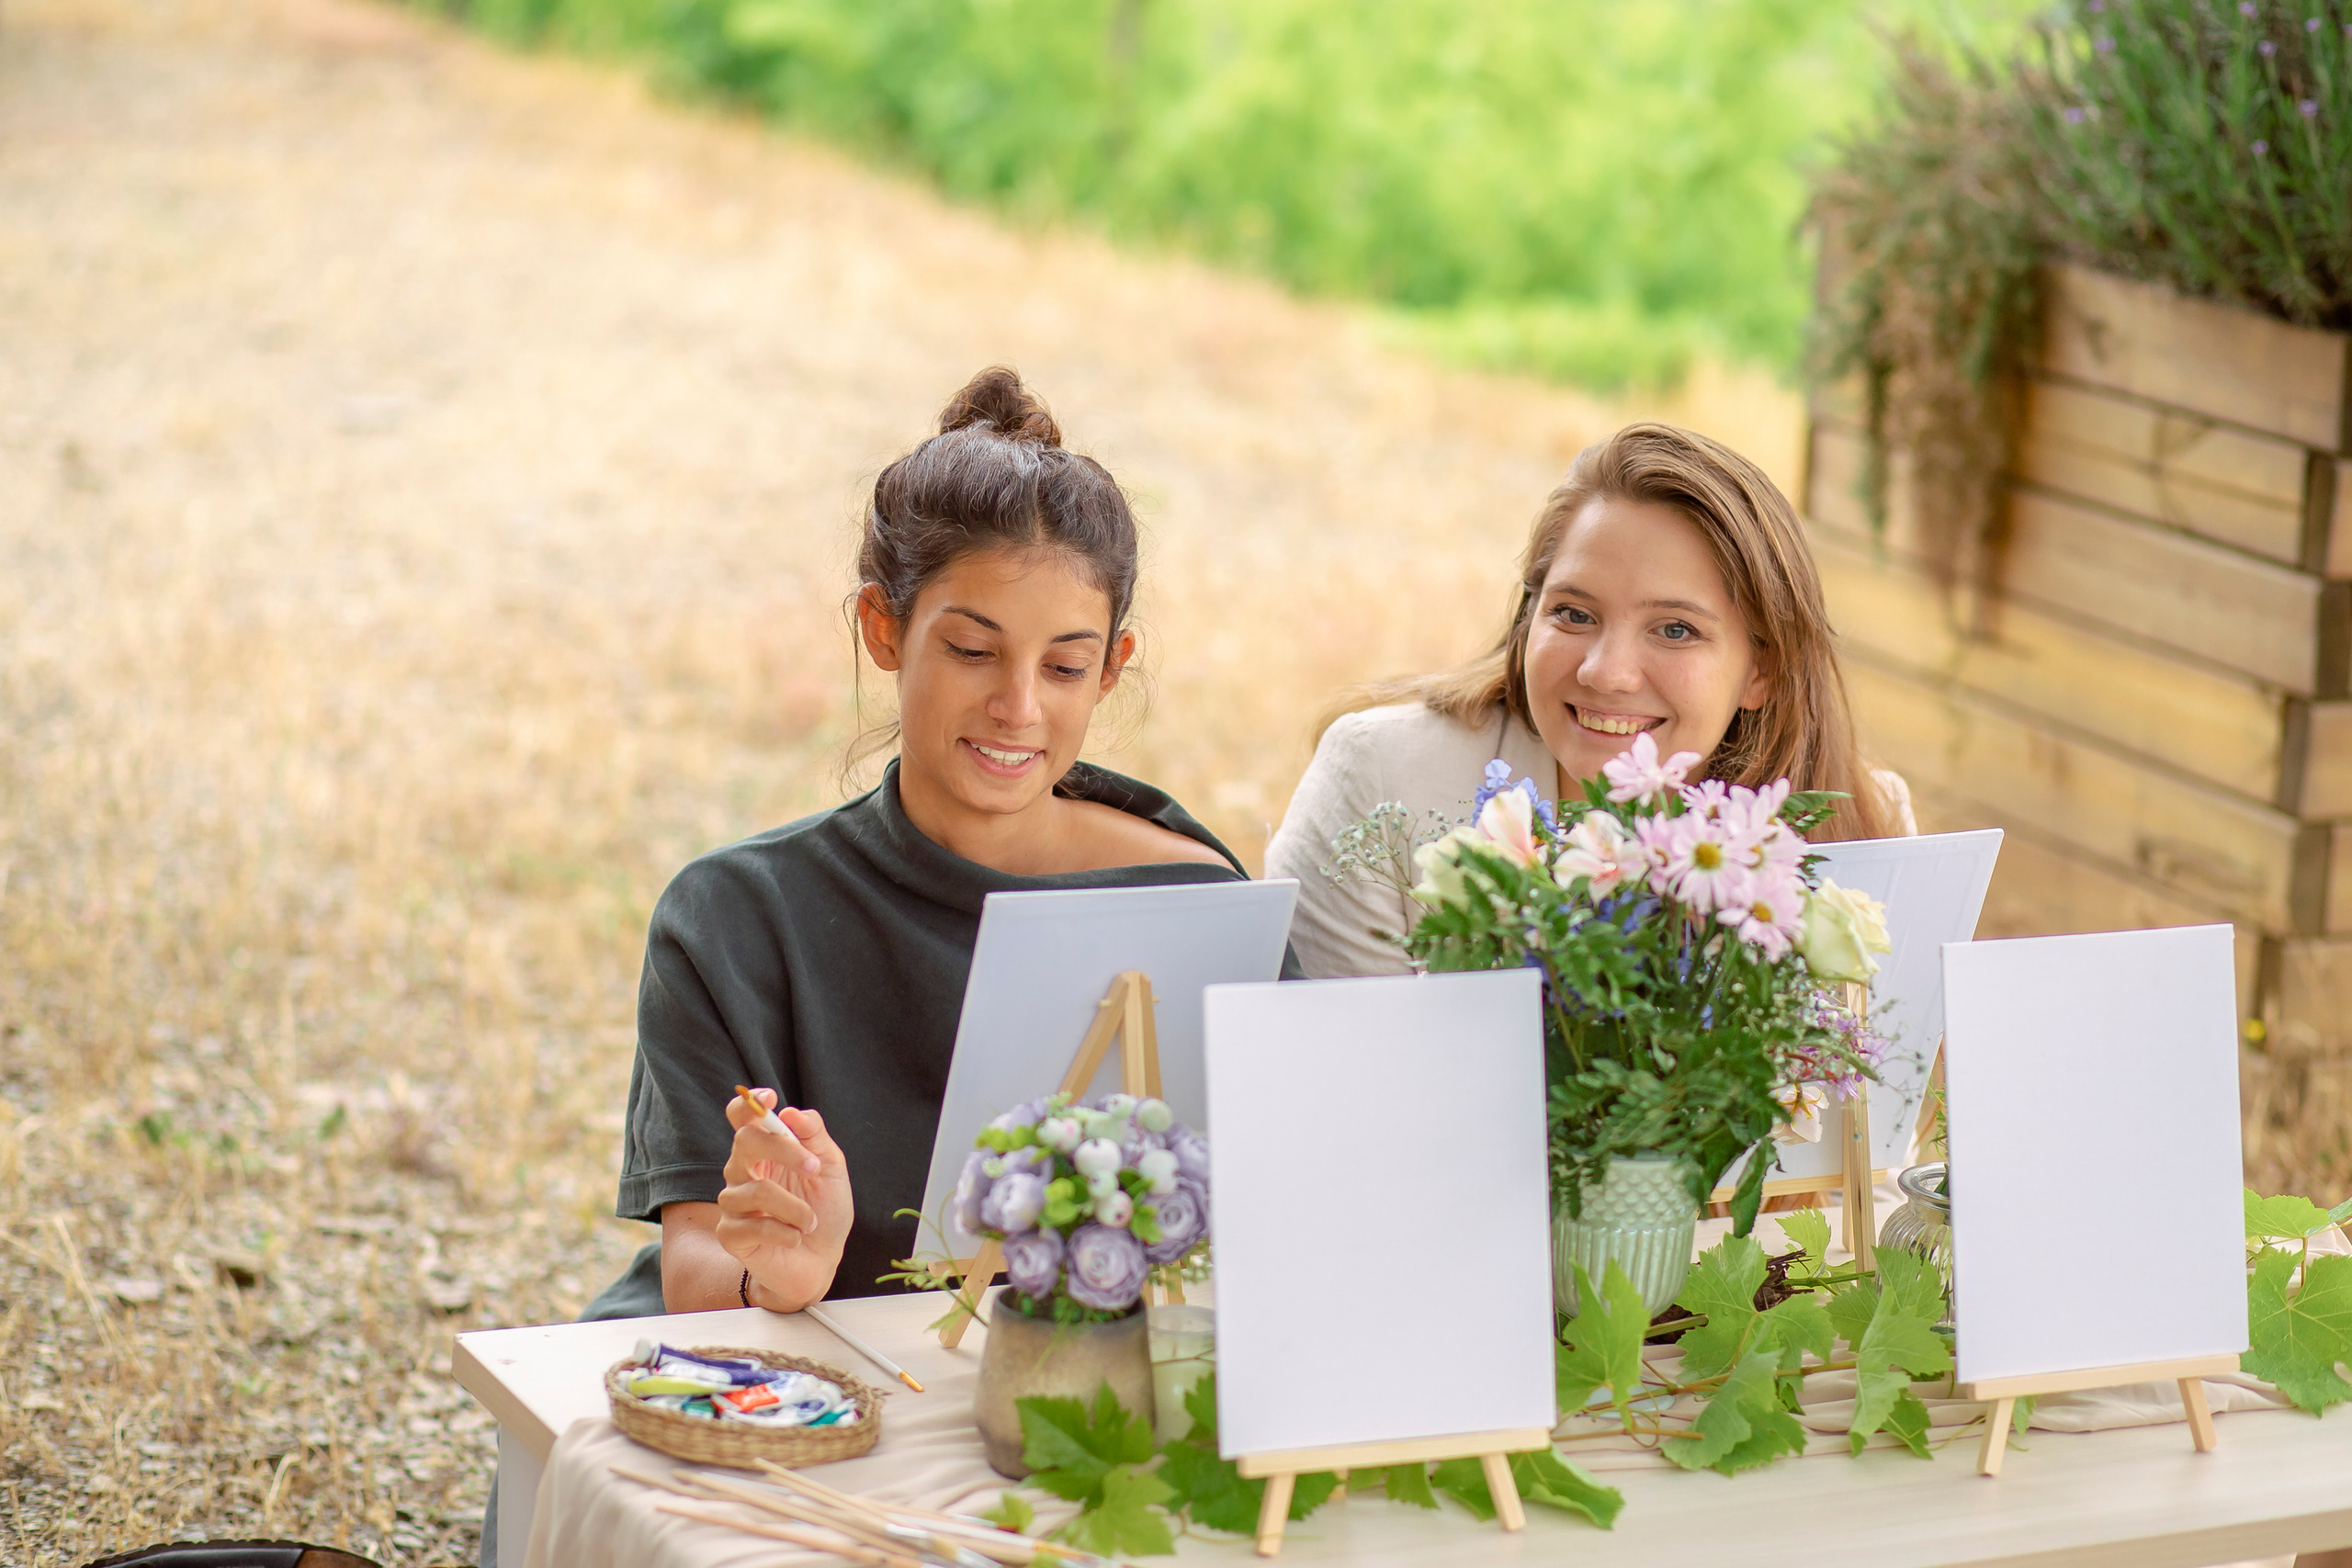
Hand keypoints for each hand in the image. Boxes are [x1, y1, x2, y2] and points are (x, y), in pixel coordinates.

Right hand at [717, 1088, 852, 1307]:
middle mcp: (743, 1172)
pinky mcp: (731, 1234)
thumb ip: (815, 1138)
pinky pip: (754, 1226)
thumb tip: (792, 1112)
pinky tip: (796, 1237)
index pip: (742, 1118)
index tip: (769, 1098)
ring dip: (794, 1207)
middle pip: (744, 1142)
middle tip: (813, 1168)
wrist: (821, 1261)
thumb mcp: (831, 1170)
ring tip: (810, 1222)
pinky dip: (785, 1232)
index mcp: (765, 1152)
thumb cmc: (824, 1211)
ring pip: (756, 1191)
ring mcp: (733, 1203)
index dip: (749, 1103)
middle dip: (782, 1150)